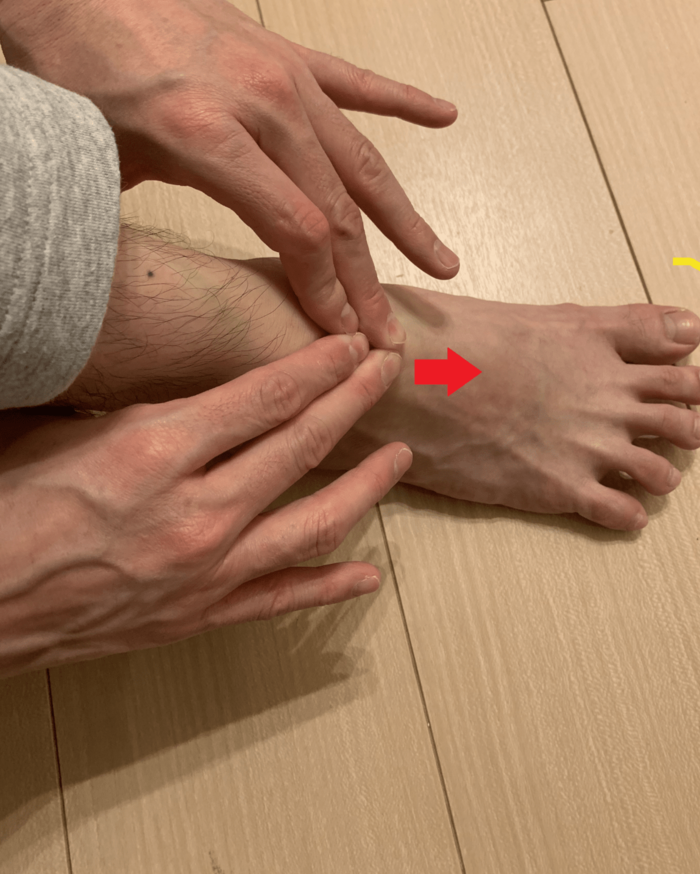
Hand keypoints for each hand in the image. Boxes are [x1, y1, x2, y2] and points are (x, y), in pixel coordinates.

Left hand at [0, 0, 460, 349]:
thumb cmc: (73, 65)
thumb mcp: (104, 157)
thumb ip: (158, 215)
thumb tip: (192, 274)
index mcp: (209, 135)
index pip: (296, 231)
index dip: (325, 291)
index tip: (342, 334)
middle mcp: (262, 105)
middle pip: (337, 210)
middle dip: (365, 281)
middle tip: (390, 333)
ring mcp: (283, 75)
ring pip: (361, 160)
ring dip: (404, 218)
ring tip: (443, 262)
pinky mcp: (287, 52)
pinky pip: (358, 83)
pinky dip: (402, 101)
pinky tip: (445, 116)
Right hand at [0, 333, 410, 678]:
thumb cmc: (5, 508)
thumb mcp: (66, 430)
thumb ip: (142, 409)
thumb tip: (200, 383)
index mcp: (155, 452)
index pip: (266, 398)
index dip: (319, 367)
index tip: (351, 347)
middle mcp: (194, 512)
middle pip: (299, 446)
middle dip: (352, 402)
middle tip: (386, 372)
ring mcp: (205, 570)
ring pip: (312, 522)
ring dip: (365, 487)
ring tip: (398, 458)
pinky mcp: (199, 614)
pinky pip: (281, 598)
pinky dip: (330, 587)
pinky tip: (368, 576)